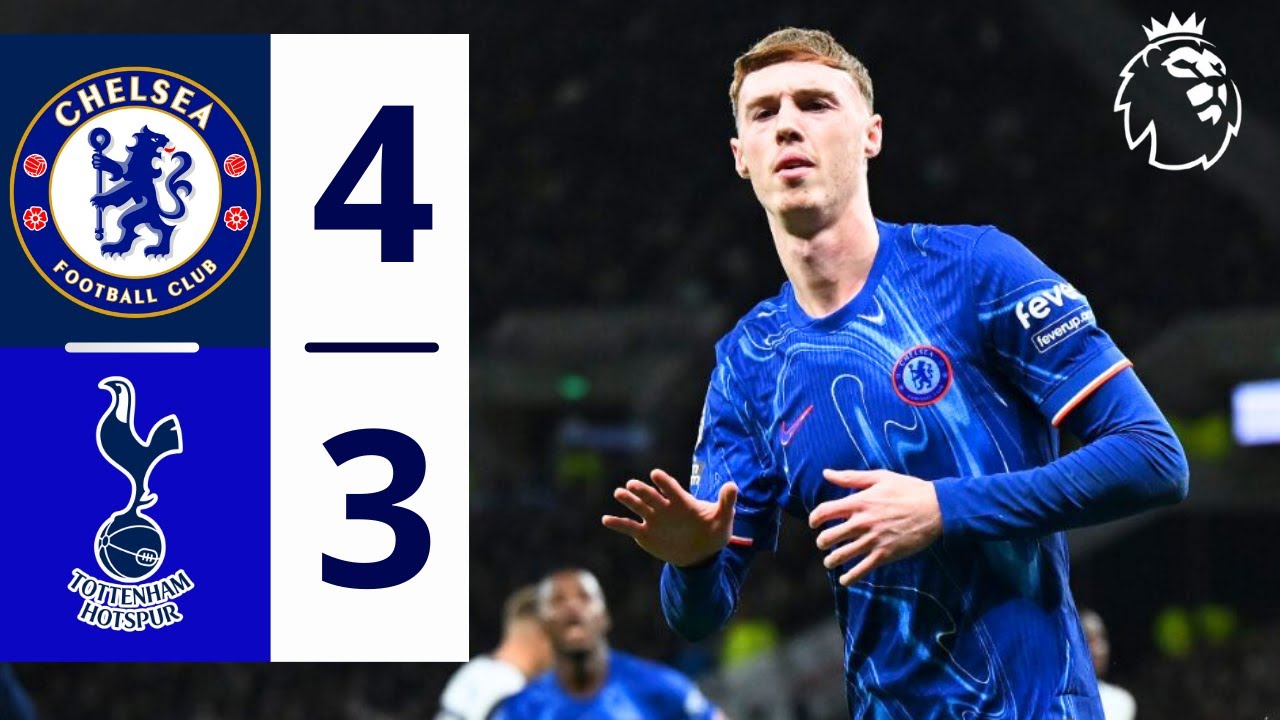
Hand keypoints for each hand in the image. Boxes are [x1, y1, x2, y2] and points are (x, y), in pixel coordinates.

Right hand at [602, 468, 737, 566]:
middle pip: (651, 496)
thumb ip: (726, 503)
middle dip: (642, 490)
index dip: (663, 482)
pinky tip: (606, 519)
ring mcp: (653, 519)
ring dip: (628, 500)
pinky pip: (629, 526)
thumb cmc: (713, 531)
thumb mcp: (723, 519)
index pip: (671, 489)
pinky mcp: (645, 533)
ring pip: (637, 506)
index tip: (655, 475)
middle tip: (633, 485)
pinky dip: (618, 523)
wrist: (701, 553)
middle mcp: (664, 506)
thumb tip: (732, 485)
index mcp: (682, 501)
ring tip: (619, 493)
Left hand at [809, 468, 941, 586]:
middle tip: (824, 543)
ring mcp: (873, 540)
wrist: (937, 508)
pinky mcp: (885, 555)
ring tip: (830, 561)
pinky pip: (861, 570)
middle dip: (822, 542)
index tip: (814, 523)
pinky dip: (849, 577)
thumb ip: (851, 477)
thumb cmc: (909, 489)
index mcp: (859, 502)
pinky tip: (845, 580)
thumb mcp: (880, 477)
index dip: (814, 519)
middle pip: (829, 537)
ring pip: (841, 555)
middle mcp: (862, 522)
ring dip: (831, 561)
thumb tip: (826, 474)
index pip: (824, 512)